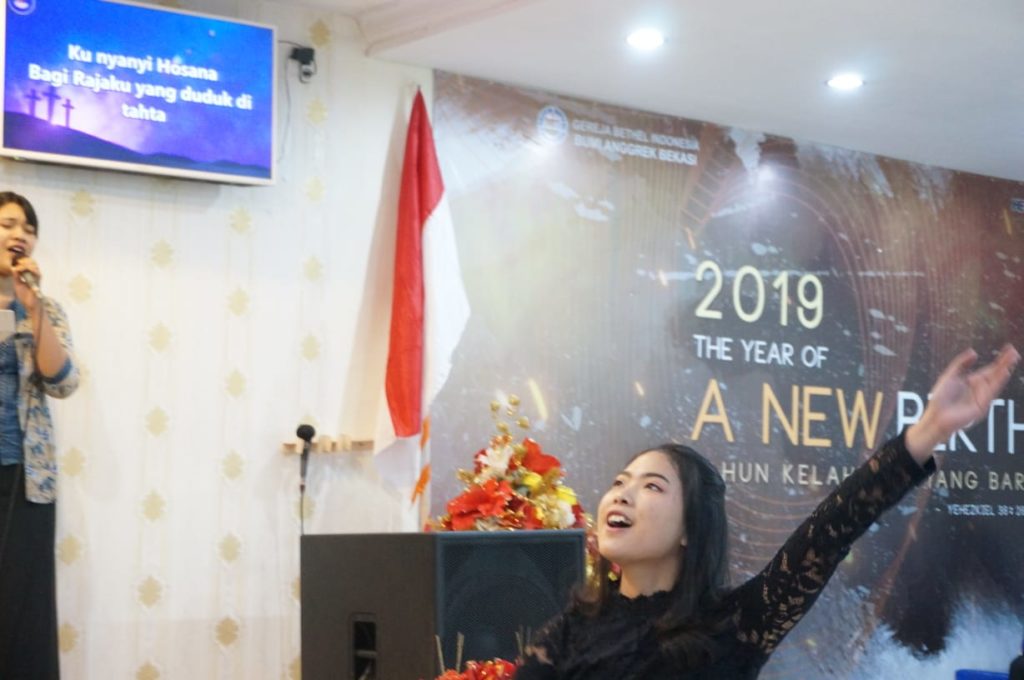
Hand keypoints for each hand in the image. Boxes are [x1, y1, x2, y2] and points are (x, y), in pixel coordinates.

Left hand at [11, 255, 40, 310]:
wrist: (30, 304)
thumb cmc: (25, 296)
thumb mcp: (17, 284)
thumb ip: (16, 276)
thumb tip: (13, 268)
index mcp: (30, 275)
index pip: (28, 263)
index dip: (23, 260)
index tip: (16, 261)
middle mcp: (35, 274)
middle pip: (32, 261)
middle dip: (24, 260)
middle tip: (17, 262)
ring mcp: (37, 277)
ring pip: (34, 264)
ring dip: (25, 264)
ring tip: (19, 266)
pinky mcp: (38, 280)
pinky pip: (35, 271)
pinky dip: (27, 268)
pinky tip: (21, 270)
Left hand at [906, 344, 1019, 462]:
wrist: (935, 415)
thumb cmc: (941, 398)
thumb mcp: (950, 376)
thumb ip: (961, 364)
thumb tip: (974, 352)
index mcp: (973, 381)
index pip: (990, 369)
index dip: (999, 360)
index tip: (1008, 349)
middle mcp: (980, 389)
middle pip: (996, 374)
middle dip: (1005, 363)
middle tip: (1014, 351)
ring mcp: (982, 397)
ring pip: (996, 381)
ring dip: (1004, 370)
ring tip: (1012, 359)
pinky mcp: (981, 405)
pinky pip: (991, 392)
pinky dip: (998, 382)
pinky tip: (1004, 373)